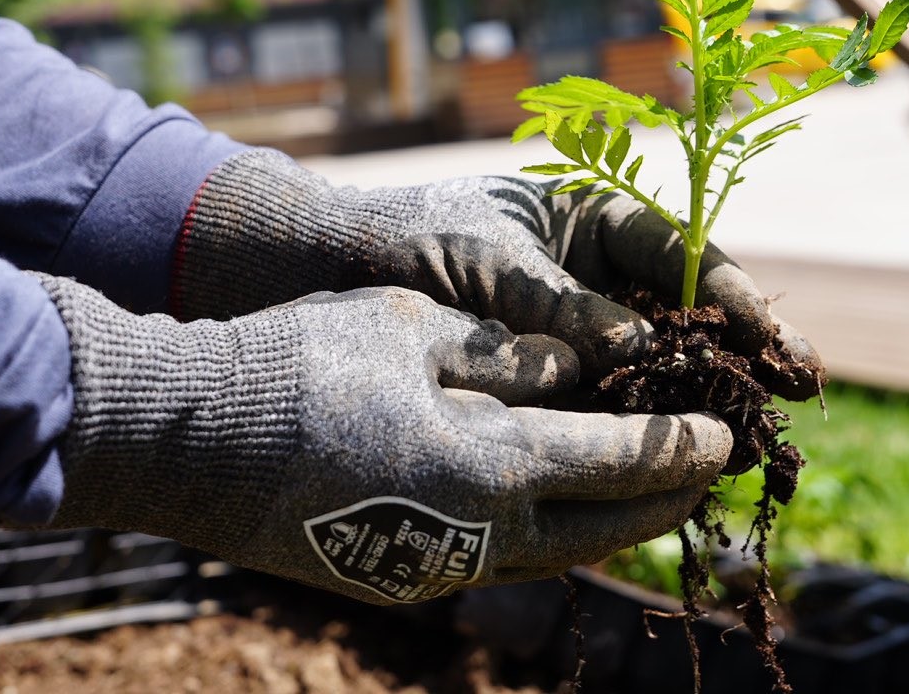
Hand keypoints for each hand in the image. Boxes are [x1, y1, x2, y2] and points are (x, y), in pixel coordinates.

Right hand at [34, 276, 731, 603]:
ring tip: (652, 496)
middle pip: (601, 527)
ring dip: (613, 526)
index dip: (677, 448)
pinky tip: (560, 510)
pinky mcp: (397, 576)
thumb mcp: (413, 332)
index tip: (725, 433)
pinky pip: (504, 561)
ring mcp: (432, 567)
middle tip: (711, 471)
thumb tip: (577, 366)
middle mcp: (475, 535)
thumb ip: (507, 354)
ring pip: (554, 554)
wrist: (182, 441)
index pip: (615, 461)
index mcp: (489, 465)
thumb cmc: (297, 365)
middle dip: (664, 499)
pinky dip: (552, 536)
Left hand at [173, 150, 824, 398]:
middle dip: (743, 344)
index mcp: (587, 216)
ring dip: (708, 390)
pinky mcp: (548, 375)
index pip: (678, 249)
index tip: (769, 331)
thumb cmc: (406, 240)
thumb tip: (638, 353)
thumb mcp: (488, 264)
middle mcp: (592, 271)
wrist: (321, 272)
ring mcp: (574, 325)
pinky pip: (610, 398)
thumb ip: (561, 306)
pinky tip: (682, 450)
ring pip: (658, 359)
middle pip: (686, 306)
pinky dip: (646, 421)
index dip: (731, 290)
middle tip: (800, 384)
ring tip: (760, 428)